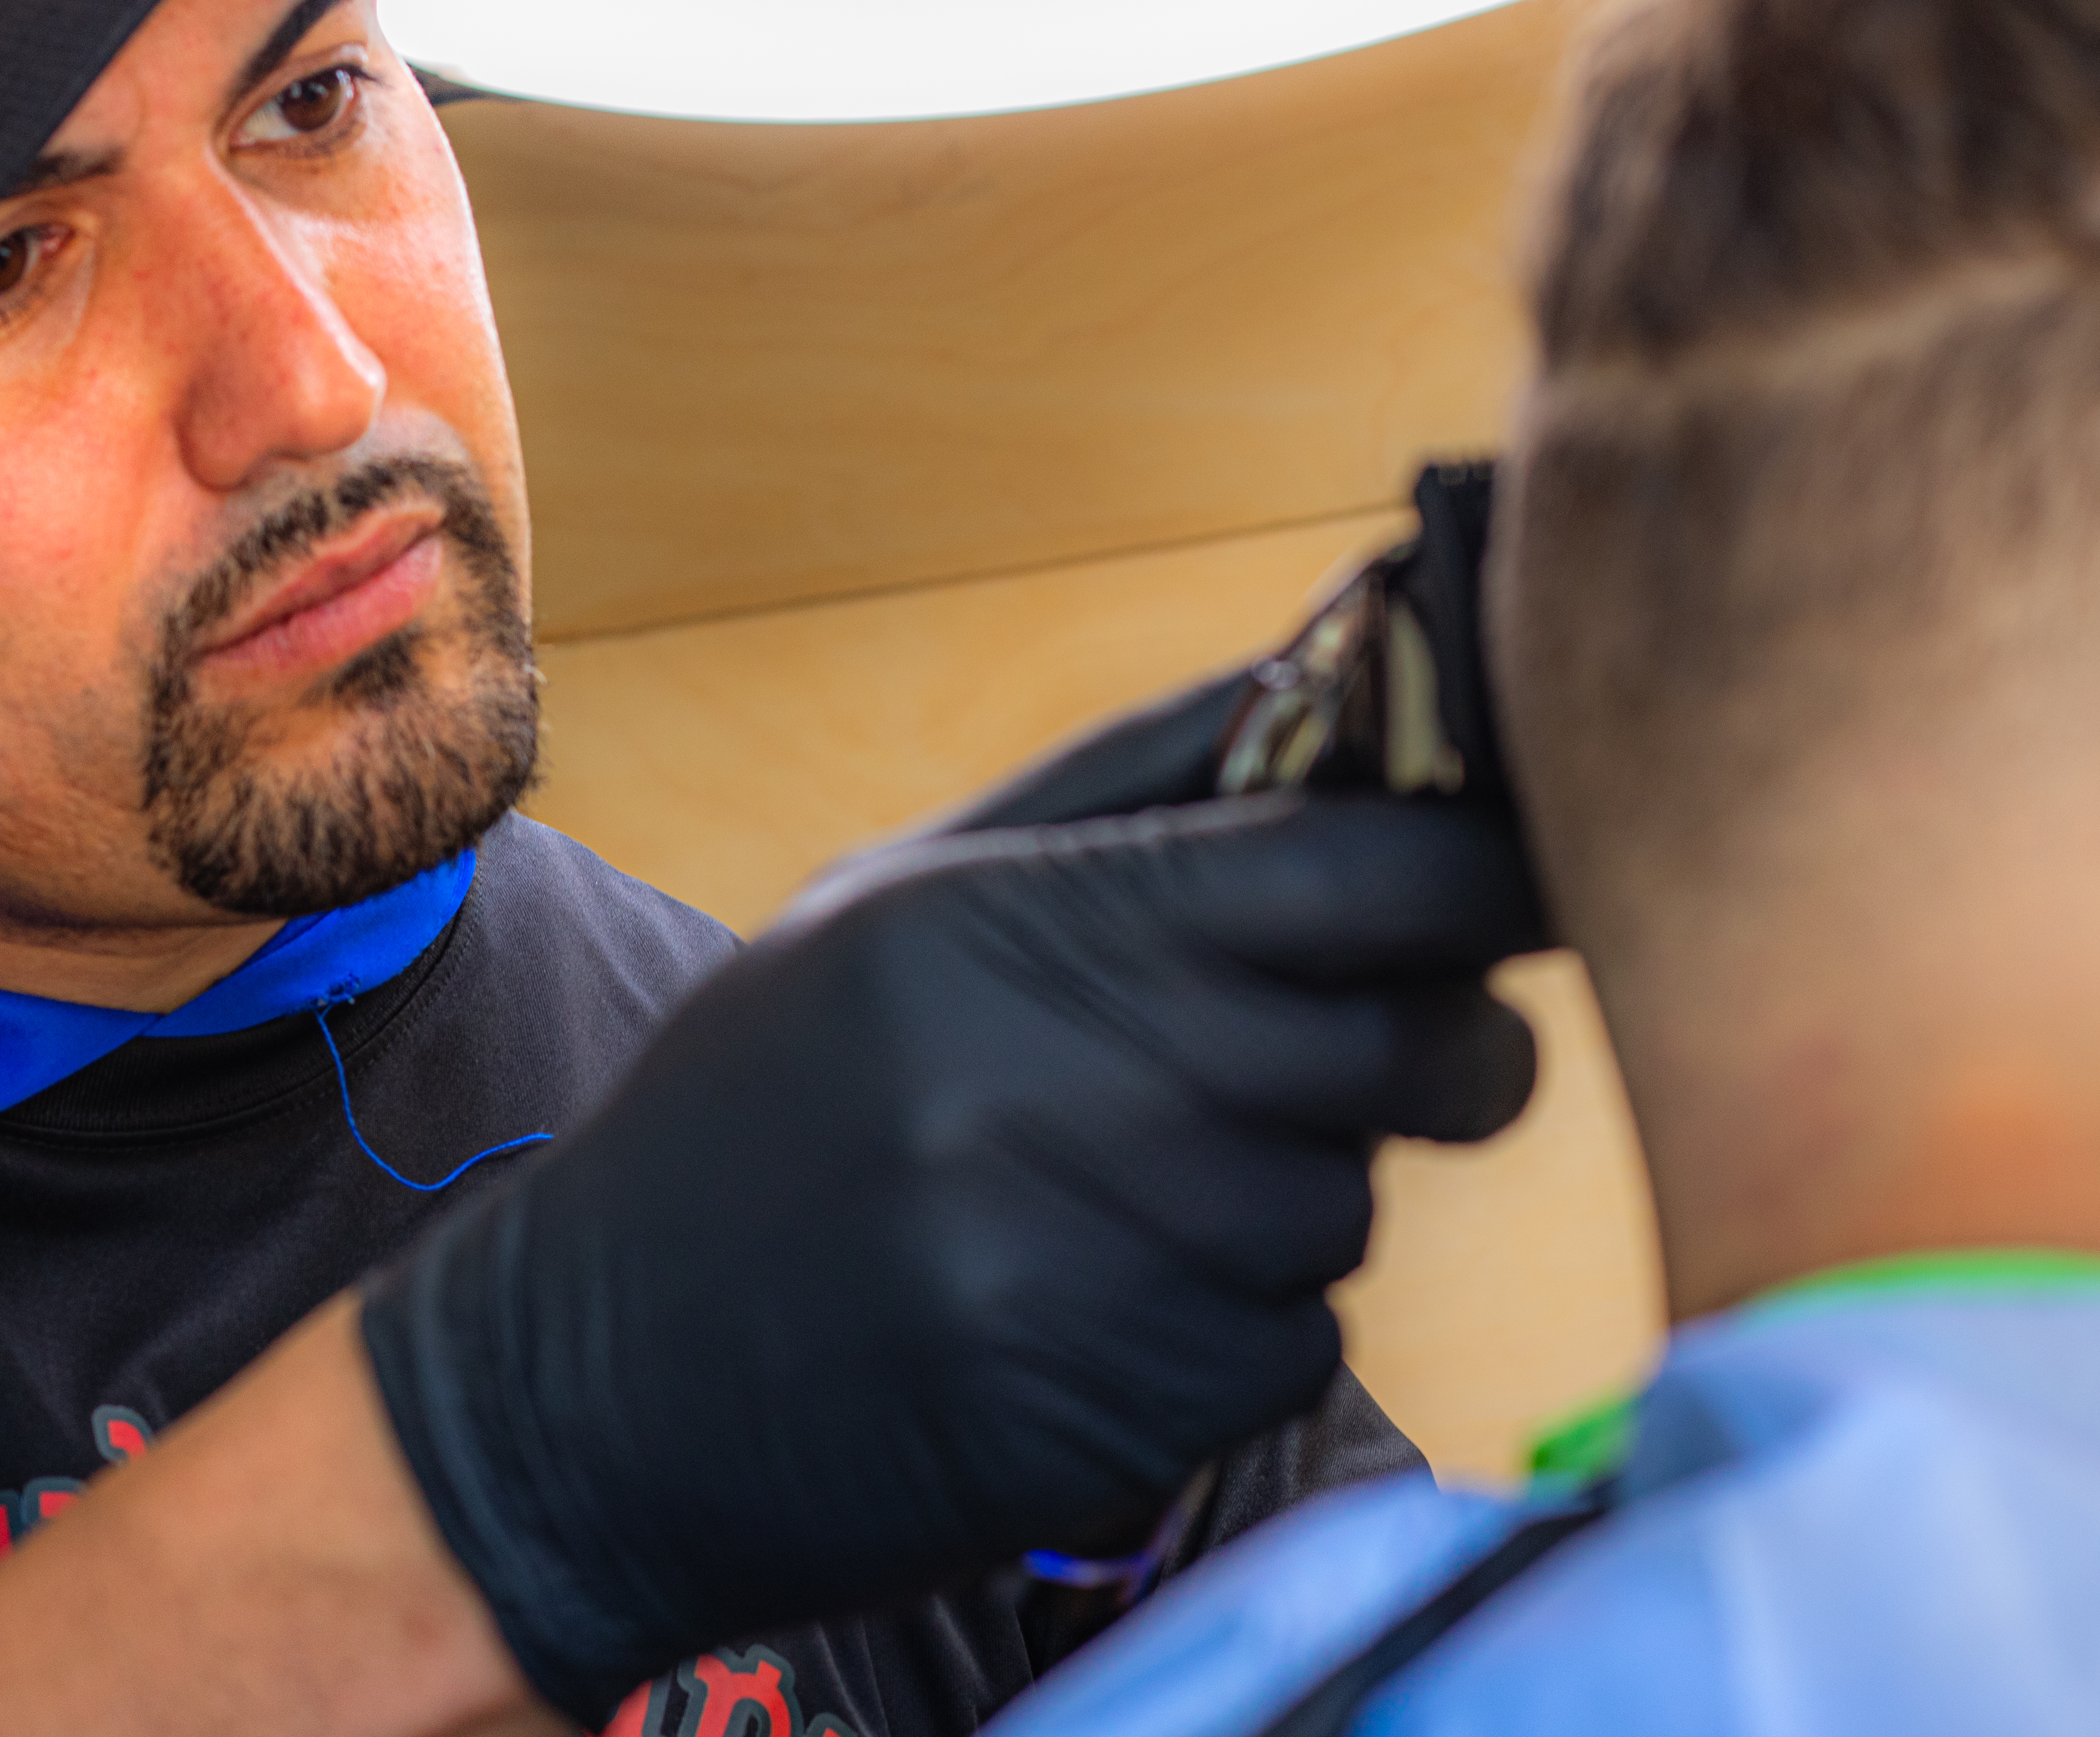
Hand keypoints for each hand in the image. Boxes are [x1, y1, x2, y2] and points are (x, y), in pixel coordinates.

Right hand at [361, 679, 1546, 1724]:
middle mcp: (1059, 1088)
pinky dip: (1232, 1318)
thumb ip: (1130, 792)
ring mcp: (1094, 1267)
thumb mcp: (896, 898)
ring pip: (1347, 1203)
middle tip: (1345, 1043)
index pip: (1362, 875)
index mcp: (1002, 923)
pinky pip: (1292, 1340)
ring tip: (1117, 1187)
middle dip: (1427, 1042)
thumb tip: (1348, 684)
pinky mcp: (1120, 1415)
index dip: (1479, 869)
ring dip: (1287, 1188)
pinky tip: (1089, 1300)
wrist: (595, 1379)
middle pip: (1412, 1045)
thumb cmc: (765, 1102)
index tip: (1505, 872)